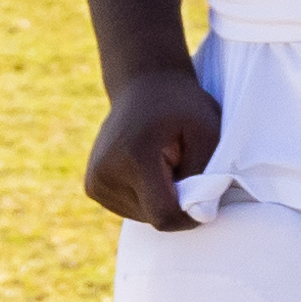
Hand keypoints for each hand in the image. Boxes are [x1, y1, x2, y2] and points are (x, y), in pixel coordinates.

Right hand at [82, 63, 223, 233]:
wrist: (141, 83)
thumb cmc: (180, 105)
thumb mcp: (208, 129)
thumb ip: (207, 172)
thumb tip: (198, 212)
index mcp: (133, 157)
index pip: (163, 215)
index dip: (189, 216)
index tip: (203, 195)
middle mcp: (106, 173)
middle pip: (154, 218)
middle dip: (174, 201)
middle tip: (180, 165)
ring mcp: (95, 182)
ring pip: (143, 217)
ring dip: (160, 198)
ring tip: (162, 163)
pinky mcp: (92, 187)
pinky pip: (130, 209)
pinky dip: (146, 196)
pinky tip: (146, 167)